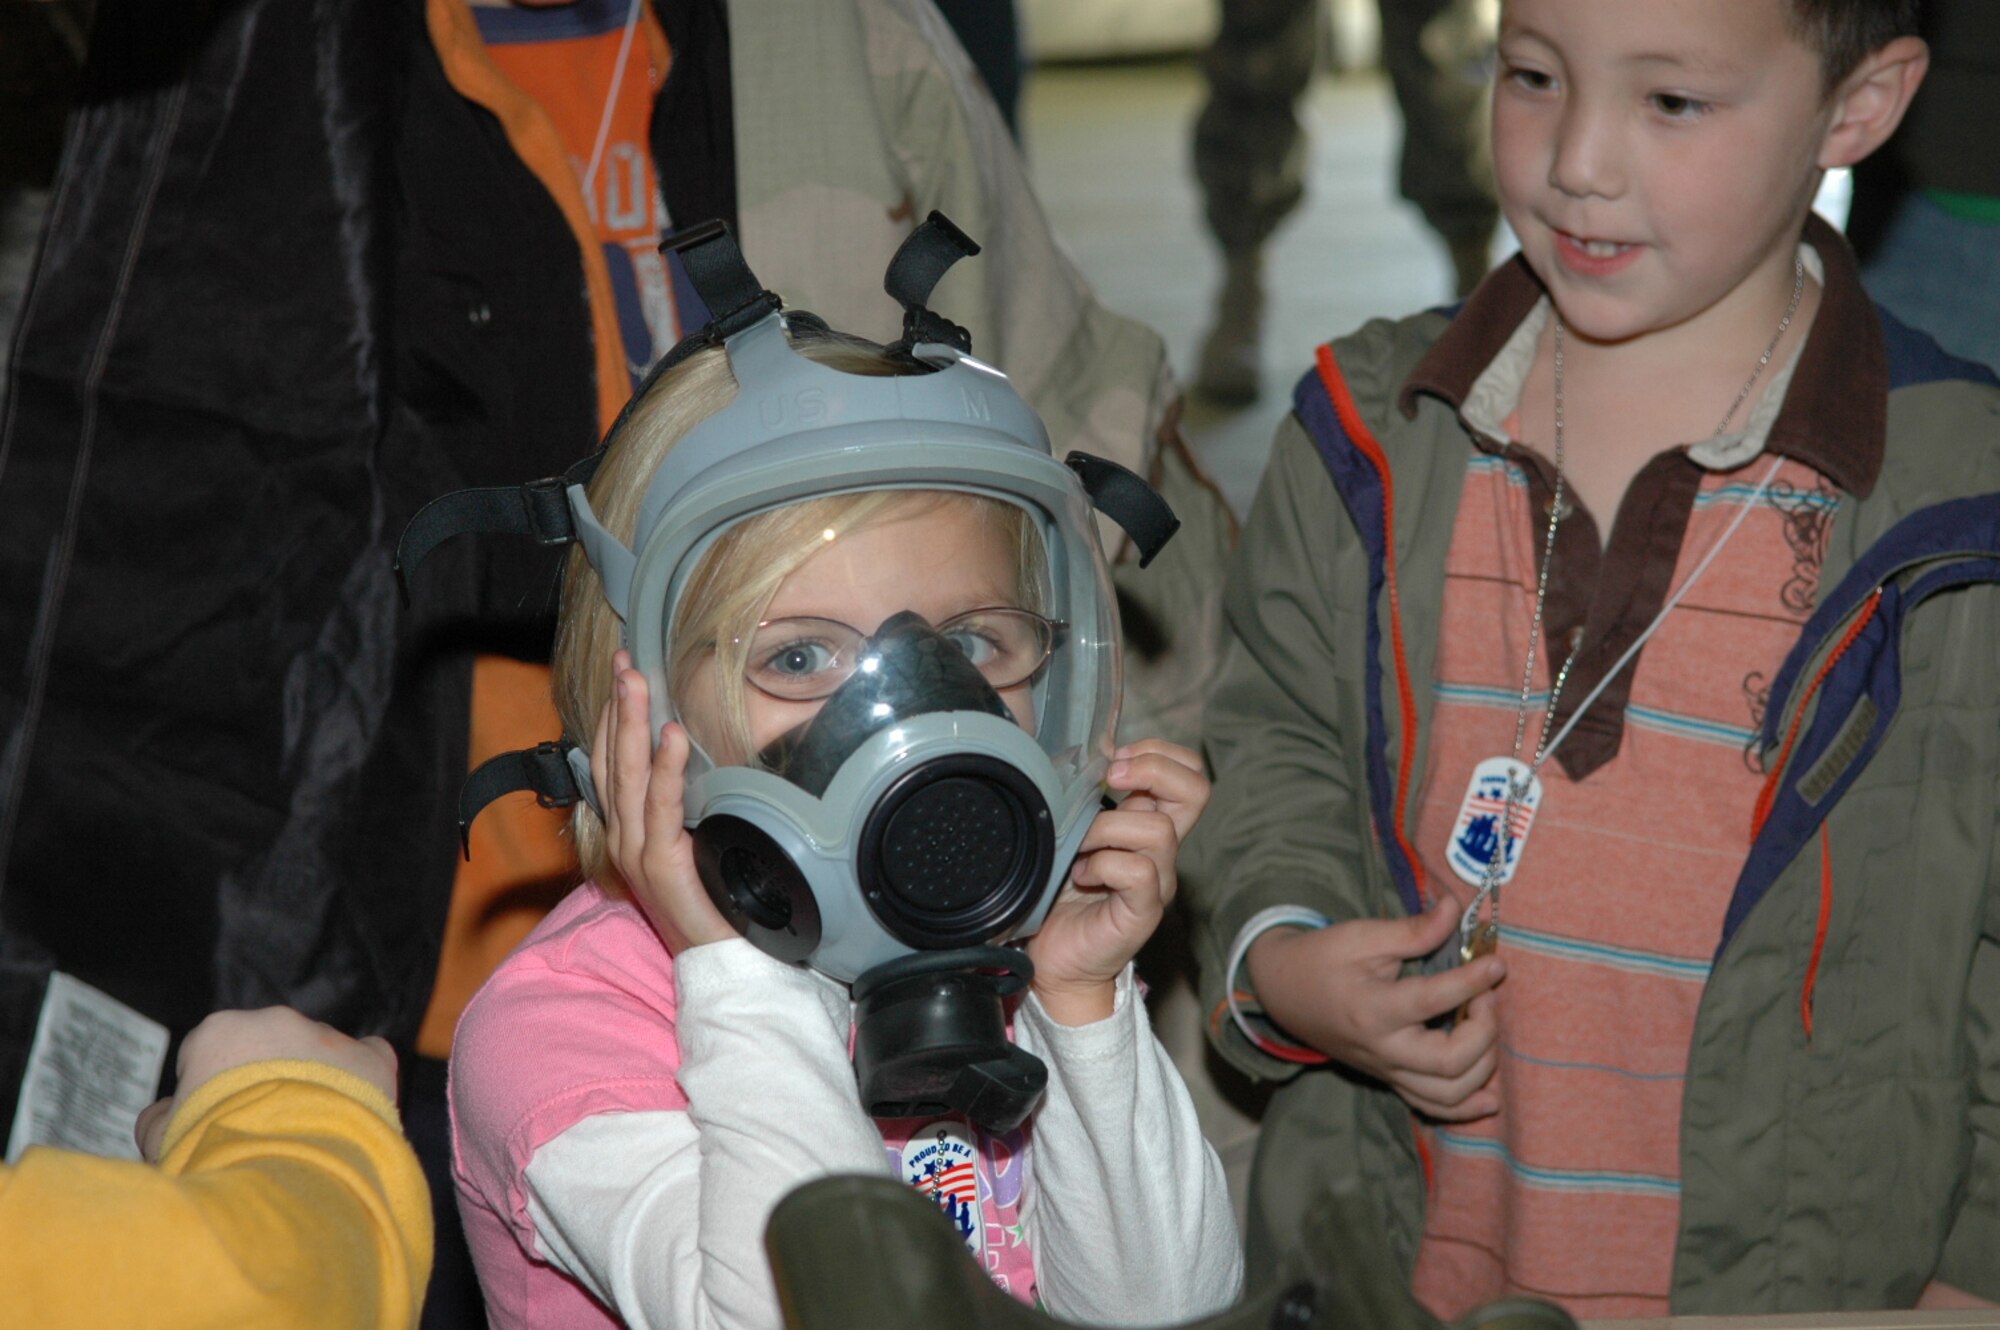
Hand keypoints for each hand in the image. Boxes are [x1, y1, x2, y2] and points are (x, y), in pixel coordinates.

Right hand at [135, 1007, 397, 1161]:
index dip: (214, 1095)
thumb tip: (162, 1112)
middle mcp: (277, 1022)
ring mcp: (329, 1038)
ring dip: (314, 1087)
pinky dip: (362, 1085)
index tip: (219, 1126)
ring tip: (308, 1138)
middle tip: (266, 1133)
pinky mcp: (372, 1061)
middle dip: (268, 1085)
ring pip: (318, 1058)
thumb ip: (158, 1120)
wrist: (284, 1174)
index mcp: (220, 1033)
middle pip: (270, 1053)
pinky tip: (350, 1118)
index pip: (212, 1055)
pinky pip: (368, 1062)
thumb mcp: (163, 1143)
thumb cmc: (212, 1158)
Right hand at [594, 651, 737, 953]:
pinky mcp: (660, 865)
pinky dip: (667, 769)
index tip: (623, 673)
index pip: (610, 762)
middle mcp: (624, 836)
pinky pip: (661, 807)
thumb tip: (706, 760)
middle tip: (624, 660)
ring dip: (631, 723)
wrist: (720, 960)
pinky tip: (673, 736)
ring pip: (628, 775)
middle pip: (611, 759)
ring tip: (637, 681)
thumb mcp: (698, 844)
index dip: (612, 716)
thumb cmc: (715, 902)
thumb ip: (690, 807)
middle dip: (616, 705)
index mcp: (629, 829)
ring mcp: (637, 851)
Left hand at [1026, 740, 1209, 1024]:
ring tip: (1078, 847)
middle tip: (1111, 779)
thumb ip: (1086, 800)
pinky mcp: (1143, 912)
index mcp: (1149, 823)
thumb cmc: (1057, 891)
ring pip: (1158, 830)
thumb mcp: (1071, 831)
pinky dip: (1104, 865)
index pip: (1189, 772)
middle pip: (1197, 790)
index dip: (1158, 752)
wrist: (1053, 956)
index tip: (1112, 759)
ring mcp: (1158, 881)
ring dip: (1106, 828)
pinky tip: (1080, 874)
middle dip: (1152, 769)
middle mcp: (1163, 850)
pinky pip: (1139, 872)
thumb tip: (1085, 758)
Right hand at [1247, 903, 1503, 1120]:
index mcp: (1372, 1009)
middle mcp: (1381, 1049)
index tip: (1496, 963)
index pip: (1433, 1001)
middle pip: (1449, 1061)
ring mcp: (1385, 1070)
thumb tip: (1454, 910)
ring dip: (1482, 1067)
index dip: (1472, 982)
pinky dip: (1466, 1107)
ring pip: (1448, 1094)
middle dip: (1484, 1030)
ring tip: (1485, 1029)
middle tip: (1486, 996)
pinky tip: (1490, 1097)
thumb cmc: (1322, 958)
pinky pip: (1432, 1108)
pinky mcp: (1388, 1079)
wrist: (1281, 992)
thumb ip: (1413, 930)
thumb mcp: (1362, 935)